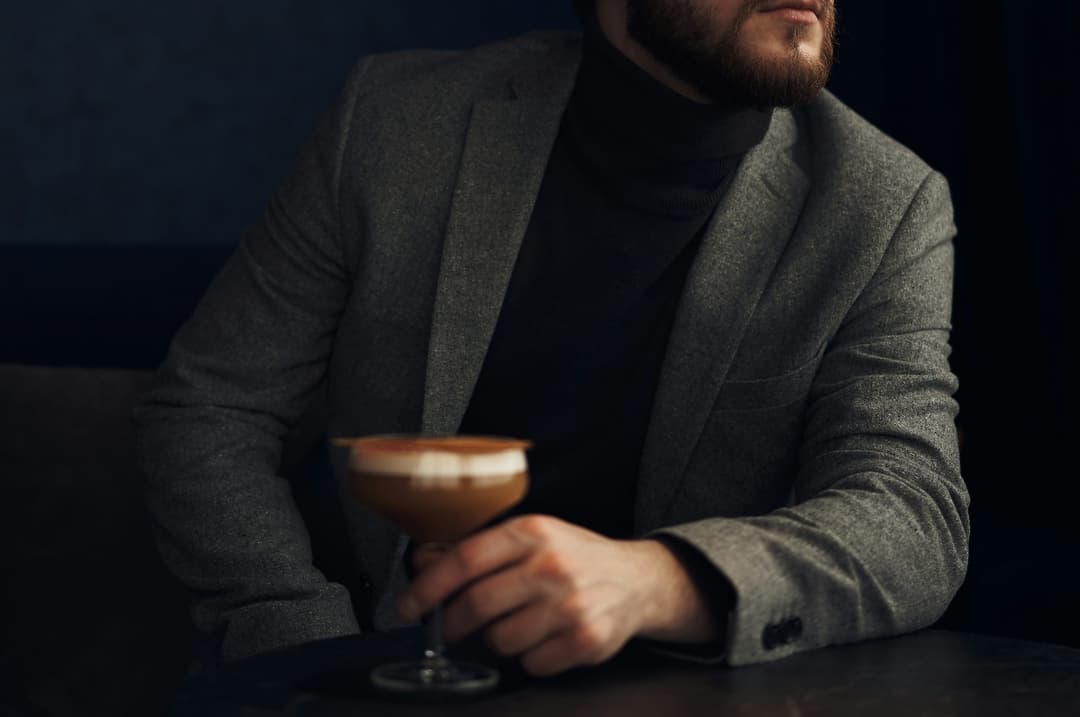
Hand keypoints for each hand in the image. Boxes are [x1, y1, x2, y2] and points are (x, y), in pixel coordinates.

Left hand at [399, 515, 719, 675]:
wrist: (638, 580)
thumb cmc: (575, 557)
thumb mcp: (531, 538)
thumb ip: (480, 550)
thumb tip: (423, 563)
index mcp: (532, 532)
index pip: (465, 560)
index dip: (429, 587)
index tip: (410, 606)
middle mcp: (551, 565)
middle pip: (476, 604)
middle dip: (455, 623)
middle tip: (453, 628)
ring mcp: (570, 604)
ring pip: (500, 640)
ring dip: (498, 640)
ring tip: (519, 623)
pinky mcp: (585, 640)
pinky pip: (531, 663)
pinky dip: (530, 657)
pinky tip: (545, 637)